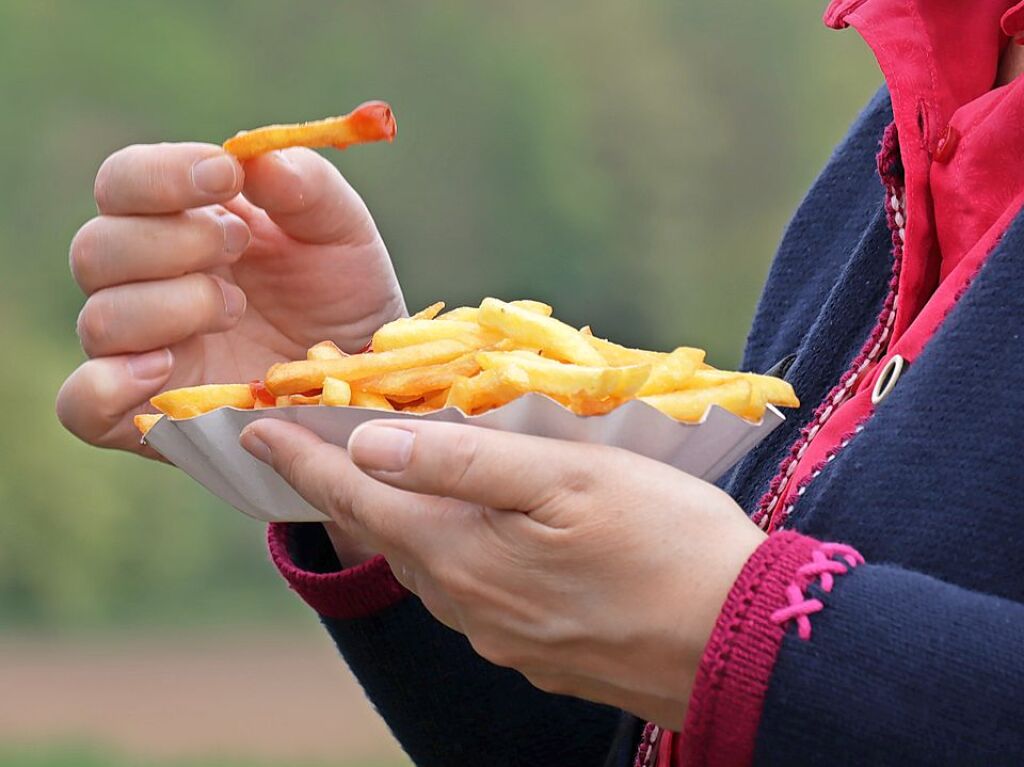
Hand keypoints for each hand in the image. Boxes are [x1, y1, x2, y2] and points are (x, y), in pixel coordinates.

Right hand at [56, 142, 404, 456]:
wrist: (367, 376)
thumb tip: (253, 160)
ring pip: (100, 319)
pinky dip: (106, 386)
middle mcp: (144, 281)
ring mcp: (143, 349)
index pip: (122, 182)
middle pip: (95, 249)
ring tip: (237, 308)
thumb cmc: (343, 293)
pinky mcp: (148, 413)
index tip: (224, 176)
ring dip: (171, 306)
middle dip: (173, 243)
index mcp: (179, 221)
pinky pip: (82, 405)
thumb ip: (306, 186)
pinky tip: (164, 368)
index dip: (159, 175)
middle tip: (240, 248)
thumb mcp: (342, 231)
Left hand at [239, 418, 765, 726]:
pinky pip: (460, 593)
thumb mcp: (567, 478)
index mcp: (462, 550)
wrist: (742, 644)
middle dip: (334, 488)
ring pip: (418, 566)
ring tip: (372, 482)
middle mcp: (465, 601)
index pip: (354, 495)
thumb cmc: (664, 542)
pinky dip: (438, 551)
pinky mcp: (534, 649)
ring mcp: (498, 633)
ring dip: (386, 521)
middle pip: (377, 534)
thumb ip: (463, 464)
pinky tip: (458, 537)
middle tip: (307, 447)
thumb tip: (369, 448)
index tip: (254, 428)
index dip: (301, 458)